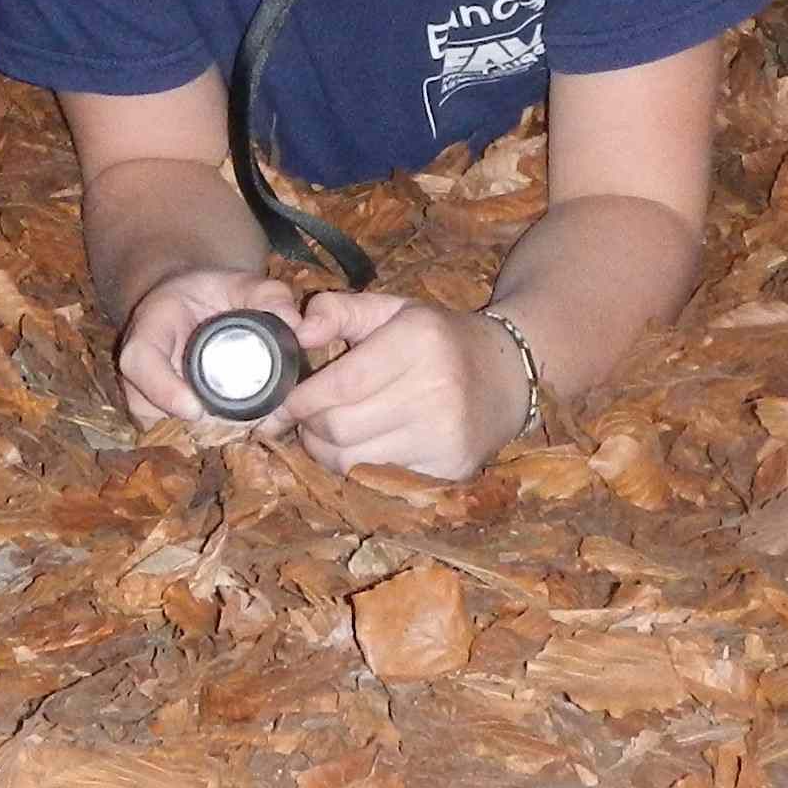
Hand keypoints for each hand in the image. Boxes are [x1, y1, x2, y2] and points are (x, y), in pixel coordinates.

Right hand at [116, 267, 312, 427]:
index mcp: (151, 325)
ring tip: (245, 423)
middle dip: (197, 423)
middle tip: (245, 423)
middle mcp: (140, 364)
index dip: (163, 390)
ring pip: (164, 429)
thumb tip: (297, 326)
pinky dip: (206, 437)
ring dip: (203, 433)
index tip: (196, 409)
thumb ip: (270, 296)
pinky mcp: (156, 413)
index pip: (140, 361)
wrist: (189, 303)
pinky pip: (176, 436)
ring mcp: (143, 392)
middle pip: (151, 409)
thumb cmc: (214, 292)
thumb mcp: (242, 283)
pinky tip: (235, 427)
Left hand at [274, 291, 531, 481]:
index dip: (299, 399)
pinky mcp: (449, 470)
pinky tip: (360, 446)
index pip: (341, 384)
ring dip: (326, 450)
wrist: (508, 376)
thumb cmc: (439, 339)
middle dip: (308, 425)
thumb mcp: (392, 309)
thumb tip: (297, 330)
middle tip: (303, 416)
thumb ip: (338, 309)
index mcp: (418, 341)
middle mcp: (436, 390)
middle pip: (340, 428)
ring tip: (327, 431)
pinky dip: (357, 466)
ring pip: (352, 460)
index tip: (279, 403)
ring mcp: (445, 436)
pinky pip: (378, 478)